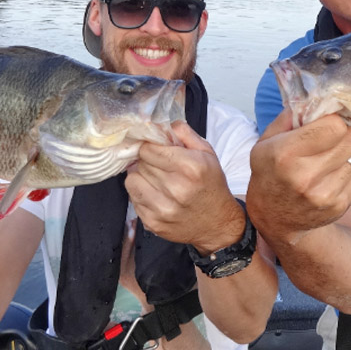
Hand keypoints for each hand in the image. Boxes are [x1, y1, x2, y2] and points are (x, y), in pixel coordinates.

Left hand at [125, 121, 243, 253]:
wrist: (218, 224)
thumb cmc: (212, 186)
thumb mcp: (208, 154)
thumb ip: (183, 134)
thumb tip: (159, 124)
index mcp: (191, 167)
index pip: (149, 148)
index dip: (150, 146)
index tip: (155, 149)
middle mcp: (176, 188)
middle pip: (141, 163)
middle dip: (147, 161)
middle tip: (159, 165)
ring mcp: (163, 208)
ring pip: (132, 180)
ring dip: (141, 177)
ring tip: (156, 180)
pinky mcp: (153, 223)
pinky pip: (133, 199)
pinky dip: (141, 194)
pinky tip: (156, 195)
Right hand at [247, 109, 350, 236]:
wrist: (275, 219)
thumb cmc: (270, 173)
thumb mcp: (265, 142)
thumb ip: (289, 117)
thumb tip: (317, 98)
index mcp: (285, 154)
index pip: (334, 125)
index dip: (331, 121)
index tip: (323, 126)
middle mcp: (305, 176)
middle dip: (343, 134)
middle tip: (330, 139)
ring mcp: (325, 194)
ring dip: (346, 152)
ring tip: (328, 158)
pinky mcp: (339, 206)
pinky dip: (347, 170)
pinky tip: (330, 175)